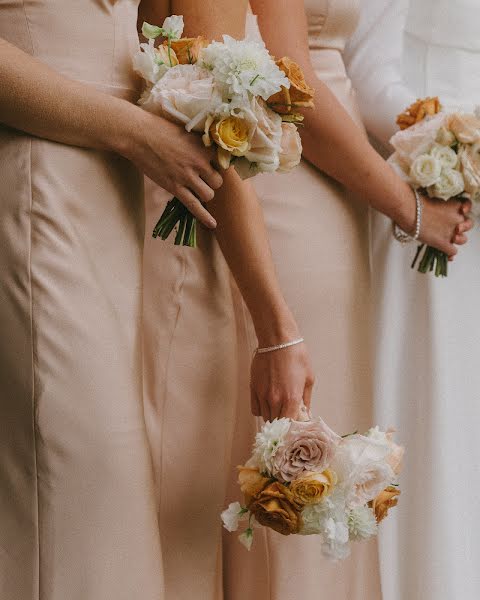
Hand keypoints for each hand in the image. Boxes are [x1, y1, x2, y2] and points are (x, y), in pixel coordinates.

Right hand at [120, 108, 222, 228]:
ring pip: (208, 195)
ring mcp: (187, 177)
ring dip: (205, 193)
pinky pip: (194, 206)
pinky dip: (204, 217)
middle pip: (218, 182)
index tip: (213, 167)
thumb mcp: (186, 131)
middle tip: (202, 177)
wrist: (139, 135)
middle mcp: (199, 164)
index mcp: (203, 148)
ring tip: (197, 188)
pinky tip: (213, 224)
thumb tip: (211, 149)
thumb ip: (200, 143)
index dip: (218, 167)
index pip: (224, 165)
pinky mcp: (175, 188)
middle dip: (212, 182)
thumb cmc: (161, 128)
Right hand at [250, 343, 314, 421]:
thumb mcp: (309, 378)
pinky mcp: (253, 388)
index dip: (293, 426)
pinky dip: (261, 410)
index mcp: (291, 398)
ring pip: (266, 417)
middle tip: (287, 415)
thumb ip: (307, 399)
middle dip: (283, 422)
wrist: (278, 340)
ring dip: (272, 416)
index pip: (290, 424)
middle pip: (277, 423)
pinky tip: (267, 404)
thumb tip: (307, 412)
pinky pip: (255, 409)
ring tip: (278, 408)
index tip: (296, 423)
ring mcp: (262, 395)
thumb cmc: (296, 356)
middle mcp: (276, 400)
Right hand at [420, 196, 472, 258]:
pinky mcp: (442, 243)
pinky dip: (450, 253)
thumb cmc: (414, 202)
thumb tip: (433, 210)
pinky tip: (447, 254)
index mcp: (454, 205)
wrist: (408, 210)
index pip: (467, 206)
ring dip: (457, 240)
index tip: (462, 211)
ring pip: (463, 240)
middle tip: (454, 228)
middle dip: (462, 227)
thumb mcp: (431, 199)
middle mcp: (456, 218)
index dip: (464, 210)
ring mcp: (450, 231)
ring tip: (450, 240)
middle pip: (468, 225)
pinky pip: (453, 251)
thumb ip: (439, 205)